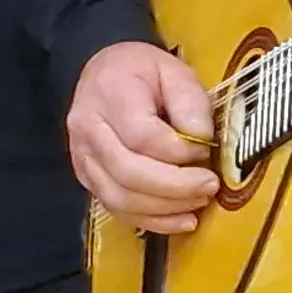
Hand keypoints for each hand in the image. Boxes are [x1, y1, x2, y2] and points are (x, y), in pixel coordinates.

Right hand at [67, 42, 221, 231]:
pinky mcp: (87, 178)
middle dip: (175, 187)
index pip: (142, 137)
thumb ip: (190, 103)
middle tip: (209, 186)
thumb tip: (201, 142)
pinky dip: (150, 221)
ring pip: (119, 198)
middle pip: (128, 173)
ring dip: (164, 209)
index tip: (206, 150)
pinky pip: (115, 208)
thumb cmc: (142, 72)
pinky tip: (180, 220)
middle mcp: (88, 131)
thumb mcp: (174, 72)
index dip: (179, 152)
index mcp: (110, 97)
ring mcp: (82, 158)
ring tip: (198, 204)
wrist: (102, 72)